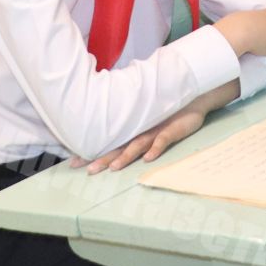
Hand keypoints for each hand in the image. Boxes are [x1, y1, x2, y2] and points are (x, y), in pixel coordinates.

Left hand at [73, 104, 206, 173]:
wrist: (192, 94)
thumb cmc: (168, 107)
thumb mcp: (147, 115)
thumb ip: (131, 124)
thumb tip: (108, 129)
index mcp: (132, 128)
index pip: (108, 142)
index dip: (92, 152)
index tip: (73, 163)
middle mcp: (140, 129)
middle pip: (119, 146)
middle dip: (103, 159)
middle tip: (88, 171)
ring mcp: (156, 129)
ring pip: (138, 144)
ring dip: (126, 156)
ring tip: (114, 168)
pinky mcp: (173, 129)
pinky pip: (163, 140)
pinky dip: (156, 148)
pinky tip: (149, 158)